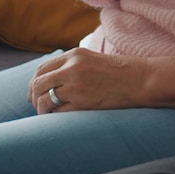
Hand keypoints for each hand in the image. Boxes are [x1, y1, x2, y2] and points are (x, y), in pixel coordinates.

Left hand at [28, 48, 151, 113]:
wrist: (141, 80)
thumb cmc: (120, 71)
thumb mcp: (93, 59)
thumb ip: (72, 65)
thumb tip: (51, 79)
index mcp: (74, 55)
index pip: (41, 69)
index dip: (34, 82)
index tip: (35, 91)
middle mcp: (72, 69)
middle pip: (38, 84)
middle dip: (33, 96)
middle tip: (36, 105)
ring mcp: (77, 86)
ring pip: (44, 99)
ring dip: (41, 108)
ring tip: (46, 113)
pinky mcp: (83, 103)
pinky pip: (58, 113)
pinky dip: (53, 117)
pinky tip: (56, 119)